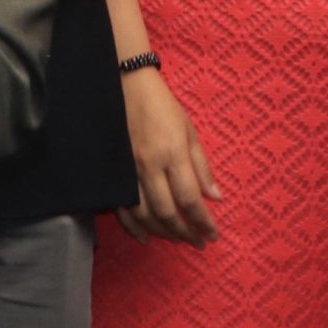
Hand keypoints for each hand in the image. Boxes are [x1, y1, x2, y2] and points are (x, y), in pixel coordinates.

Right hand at [116, 66, 219, 244]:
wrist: (124, 85)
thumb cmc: (162, 106)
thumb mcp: (189, 131)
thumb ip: (202, 166)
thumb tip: (215, 197)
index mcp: (172, 153)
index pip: (190, 198)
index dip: (203, 221)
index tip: (213, 234)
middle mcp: (148, 166)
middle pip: (167, 212)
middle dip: (185, 232)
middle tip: (199, 242)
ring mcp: (127, 170)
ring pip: (143, 213)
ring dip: (162, 232)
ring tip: (177, 240)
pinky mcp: (112, 171)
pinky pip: (120, 206)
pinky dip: (133, 225)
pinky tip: (145, 237)